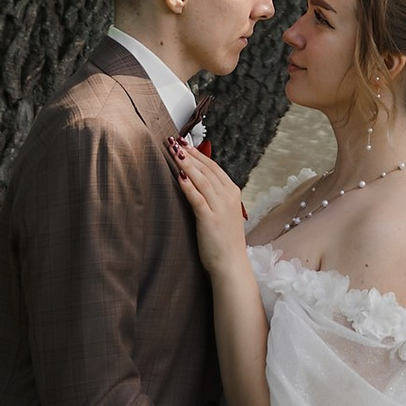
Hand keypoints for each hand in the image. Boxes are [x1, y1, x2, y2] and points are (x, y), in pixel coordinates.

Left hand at [168, 129, 249, 260]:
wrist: (231, 264)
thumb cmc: (224, 241)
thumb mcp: (223, 213)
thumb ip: (214, 196)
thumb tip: (197, 181)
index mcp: (233, 193)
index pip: (213, 167)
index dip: (198, 154)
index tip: (184, 143)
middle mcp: (228, 196)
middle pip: (206, 169)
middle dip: (189, 154)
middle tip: (174, 141)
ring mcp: (220, 207)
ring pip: (202, 179)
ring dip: (186, 163)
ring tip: (173, 151)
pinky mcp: (210, 219)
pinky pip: (197, 198)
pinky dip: (188, 185)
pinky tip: (178, 175)